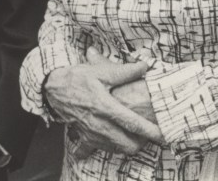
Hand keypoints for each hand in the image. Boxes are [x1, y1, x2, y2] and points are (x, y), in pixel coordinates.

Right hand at [44, 53, 162, 159]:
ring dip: (128, 144)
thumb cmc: (77, 78)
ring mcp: (91, 134)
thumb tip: (144, 66)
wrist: (53, 88)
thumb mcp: (101, 71)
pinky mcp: (84, 137)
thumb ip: (125, 71)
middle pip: (128, 144)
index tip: (164, 135)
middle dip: (142, 143)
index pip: (133, 123)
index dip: (150, 131)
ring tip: (135, 134)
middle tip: (149, 133)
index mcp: (106, 107)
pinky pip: (98, 150)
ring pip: (116, 149)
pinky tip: (113, 138)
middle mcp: (99, 124)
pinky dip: (108, 147)